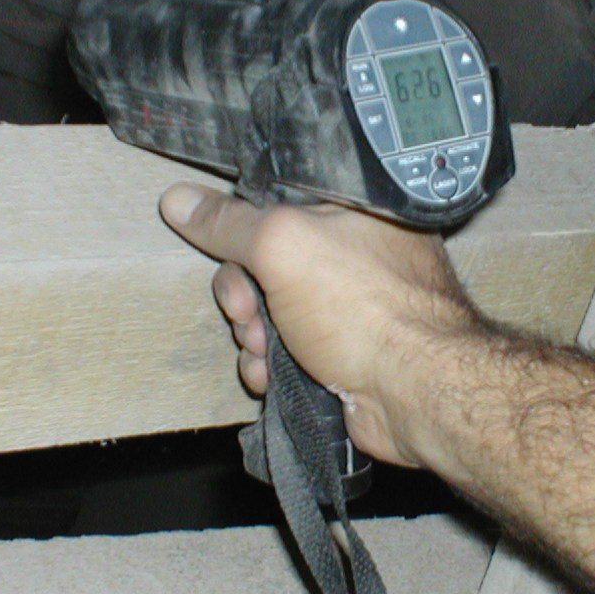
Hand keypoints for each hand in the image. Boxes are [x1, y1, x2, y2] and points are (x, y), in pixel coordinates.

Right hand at [159, 183, 482, 467]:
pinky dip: (270, 365)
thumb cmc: (366, 308)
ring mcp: (349, 306)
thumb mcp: (284, 246)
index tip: (229, 254)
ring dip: (252, 335)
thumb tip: (180, 201)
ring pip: (271, 311)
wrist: (415, 392)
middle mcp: (354, 253)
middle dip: (243, 294)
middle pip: (265, 262)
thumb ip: (230, 221)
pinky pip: (287, 351)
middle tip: (247, 313)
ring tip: (264, 352)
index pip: (276, 203)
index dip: (243, 230)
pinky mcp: (342, 352)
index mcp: (351, 209)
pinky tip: (268, 377)